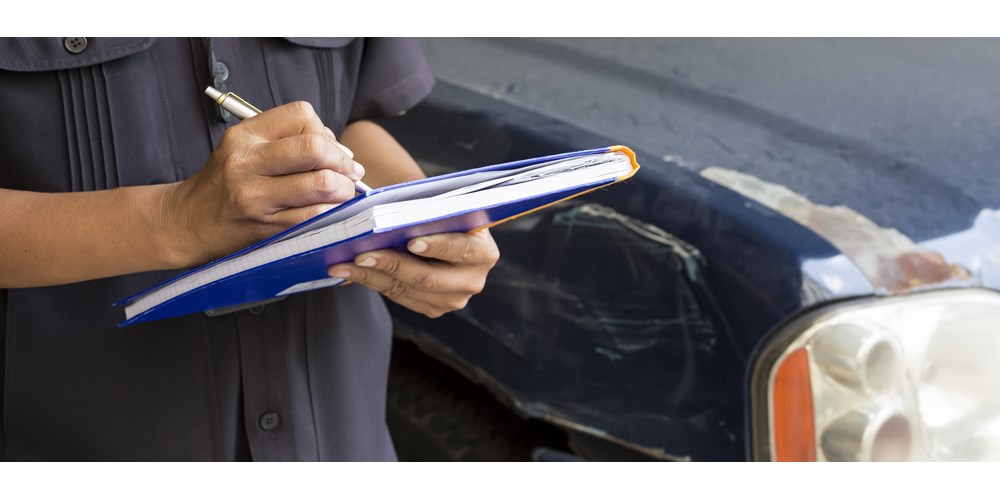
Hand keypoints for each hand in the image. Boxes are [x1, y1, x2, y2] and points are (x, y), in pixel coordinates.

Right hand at [163, 101, 361, 266]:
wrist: (186, 223)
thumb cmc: (224, 185)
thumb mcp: (244, 149)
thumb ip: (287, 142)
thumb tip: (342, 153)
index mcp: (245, 135)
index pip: (301, 115)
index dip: (325, 131)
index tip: (329, 149)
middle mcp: (248, 162)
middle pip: (314, 148)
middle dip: (342, 161)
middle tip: (348, 172)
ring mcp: (256, 196)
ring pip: (321, 184)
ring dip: (343, 189)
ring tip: (341, 192)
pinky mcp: (267, 227)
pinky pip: (315, 216)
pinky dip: (333, 212)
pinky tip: (329, 211)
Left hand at [328, 229, 499, 317]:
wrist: (441, 231)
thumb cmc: (438, 213)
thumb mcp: (441, 209)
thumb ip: (426, 212)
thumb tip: (390, 215)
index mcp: (483, 251)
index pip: (461, 249)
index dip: (437, 246)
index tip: (411, 241)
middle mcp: (473, 280)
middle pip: (430, 278)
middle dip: (393, 264)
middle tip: (362, 254)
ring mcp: (453, 298)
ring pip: (409, 290)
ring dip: (373, 276)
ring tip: (344, 264)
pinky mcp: (434, 308)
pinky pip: (399, 296)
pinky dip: (373, 282)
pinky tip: (350, 272)